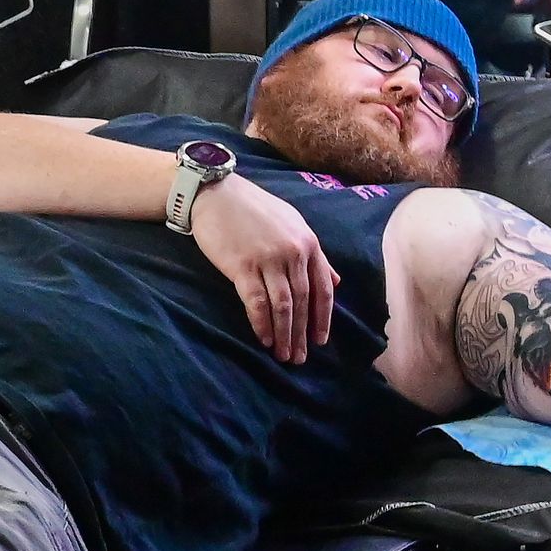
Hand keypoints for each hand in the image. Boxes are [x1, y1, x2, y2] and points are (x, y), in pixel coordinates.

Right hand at [194, 176, 335, 362]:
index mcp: (308, 243)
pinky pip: (256, 301)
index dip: (322, 318)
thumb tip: (335, 281)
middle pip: (302, 302)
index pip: (322, 289)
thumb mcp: (292, 225)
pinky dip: (261, 323)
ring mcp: (268, 259)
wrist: (216, 193)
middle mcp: (292, 252)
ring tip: (282, 355)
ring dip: (284, 334)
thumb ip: (314, 254)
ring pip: (283, 305)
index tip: (319, 340)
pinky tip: (263, 339)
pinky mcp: (242, 265)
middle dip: (302, 333)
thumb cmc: (253, 209)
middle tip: (299, 358)